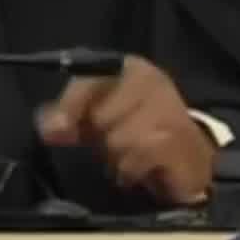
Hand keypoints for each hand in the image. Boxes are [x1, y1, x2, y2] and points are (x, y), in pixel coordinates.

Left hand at [37, 55, 215, 205]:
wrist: (190, 159)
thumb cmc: (141, 133)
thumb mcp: (98, 118)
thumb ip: (68, 117)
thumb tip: (48, 128)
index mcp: (131, 69)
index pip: (90, 79)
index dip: (70, 107)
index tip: (54, 133)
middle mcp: (154, 83)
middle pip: (100, 115)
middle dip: (100, 138)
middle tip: (112, 145)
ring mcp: (172, 111)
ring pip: (119, 139)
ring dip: (117, 157)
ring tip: (129, 158)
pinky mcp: (183, 142)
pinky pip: (139, 156)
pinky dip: (132, 170)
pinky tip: (141, 170)